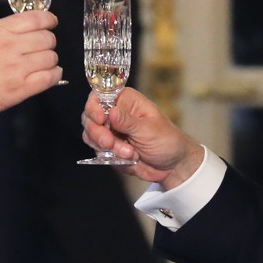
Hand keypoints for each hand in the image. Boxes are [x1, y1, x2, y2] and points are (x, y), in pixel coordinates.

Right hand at [0, 10, 60, 117]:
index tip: (51, 23)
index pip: (35, 19)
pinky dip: (54, 75)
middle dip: (49, 42)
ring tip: (44, 63)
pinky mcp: (20, 88)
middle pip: (47, 38)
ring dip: (50, 60)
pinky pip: (49, 78)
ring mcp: (17, 68)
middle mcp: (10, 47)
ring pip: (50, 58)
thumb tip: (27, 29)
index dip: (49, 20)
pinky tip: (50, 74)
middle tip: (44, 47)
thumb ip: (3, 30)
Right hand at [81, 87, 203, 188]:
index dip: (94, 106)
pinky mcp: (109, 147)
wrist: (173, 166)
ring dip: (106, 147)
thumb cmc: (167, 141)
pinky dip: (109, 156)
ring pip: (91, 135)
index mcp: (126, 101)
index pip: (99, 95)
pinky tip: (128, 158)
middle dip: (98, 132)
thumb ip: (128, 122)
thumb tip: (111, 112)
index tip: (99, 119)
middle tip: (109, 143)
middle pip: (90, 116)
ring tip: (129, 153)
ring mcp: (110, 130)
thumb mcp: (149, 130)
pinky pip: (97, 150)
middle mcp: (115, 113)